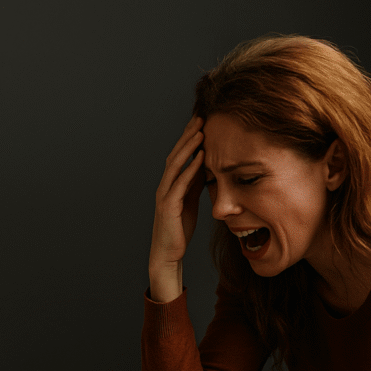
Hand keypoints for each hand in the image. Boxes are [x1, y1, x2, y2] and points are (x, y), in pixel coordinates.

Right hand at [149, 115, 206, 302]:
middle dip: (188, 135)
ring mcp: (164, 195)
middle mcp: (164, 185)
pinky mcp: (168, 206)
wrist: (167, 253)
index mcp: (170, 183)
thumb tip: (207, 166)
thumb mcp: (190, 201)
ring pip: (175, 165)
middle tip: (201, 117)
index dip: (189, 137)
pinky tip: (201, 159)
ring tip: (201, 132)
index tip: (202, 120)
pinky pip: (179, 184)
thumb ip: (195, 183)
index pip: (180, 154)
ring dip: (188, 147)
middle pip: (176, 154)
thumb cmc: (180, 228)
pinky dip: (191, 169)